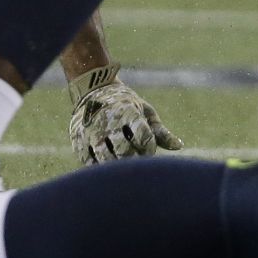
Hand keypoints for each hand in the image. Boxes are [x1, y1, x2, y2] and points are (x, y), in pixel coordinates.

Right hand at [67, 65, 183, 164]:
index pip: (144, 137)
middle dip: (134, 159)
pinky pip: (90, 162)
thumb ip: (160, 132)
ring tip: (123, 163)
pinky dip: (101, 167)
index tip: (147, 150)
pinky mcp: (78, 140)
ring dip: (118, 165)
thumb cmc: (127, 105)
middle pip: (125, 151)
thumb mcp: (145, 113)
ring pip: (106, 158)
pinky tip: (108, 164)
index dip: (149, 148)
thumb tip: (179, 147)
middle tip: (136, 159)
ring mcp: (91, 131)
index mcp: (128, 112)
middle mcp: (108, 121)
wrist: (94, 90)